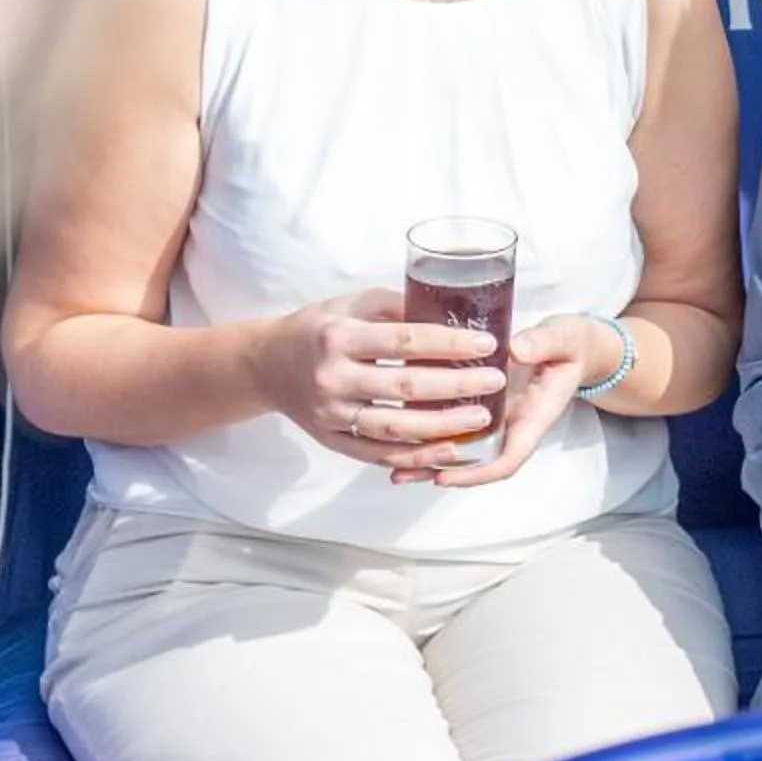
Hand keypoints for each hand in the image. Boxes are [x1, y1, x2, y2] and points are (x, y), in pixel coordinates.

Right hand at [258, 289, 507, 472]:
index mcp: (339, 336)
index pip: (403, 340)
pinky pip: (378, 454)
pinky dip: (416, 456)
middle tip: (495, 381)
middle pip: (404, 388)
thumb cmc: (320, 328)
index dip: (448, 344)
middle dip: (456, 386)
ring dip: (443, 427)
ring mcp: (330, 414)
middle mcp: (332, 377)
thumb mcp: (352, 304)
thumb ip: (398, 307)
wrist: (266, 366)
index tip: (487, 344)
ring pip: (395, 428)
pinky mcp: (330, 440)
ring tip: (482, 419)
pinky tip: (450, 451)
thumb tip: (453, 312)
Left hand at [405, 312, 624, 489]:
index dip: (477, 473)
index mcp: (535, 416)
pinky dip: (431, 434)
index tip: (444, 475)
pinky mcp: (484, 406)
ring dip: (430, 460)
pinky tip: (400, 434)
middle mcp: (513, 424)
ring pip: (464, 450)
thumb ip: (541, 343)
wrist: (574, 346)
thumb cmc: (569, 344)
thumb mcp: (562, 338)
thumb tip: (515, 350)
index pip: (509, 457)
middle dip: (441, 472)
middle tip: (403, 471)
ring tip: (393, 467)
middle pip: (478, 463)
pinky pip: (458, 428)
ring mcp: (498, 418)